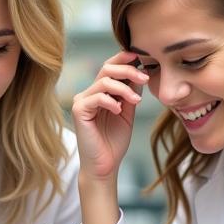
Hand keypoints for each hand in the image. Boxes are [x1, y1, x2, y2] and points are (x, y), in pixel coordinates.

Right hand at [71, 51, 148, 183]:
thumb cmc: (114, 142)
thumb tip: (140, 71)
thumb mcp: (128, 112)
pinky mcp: (79, 110)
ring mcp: (82, 101)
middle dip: (128, 70)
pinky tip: (119, 111)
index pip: (110, 67)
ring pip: (104, 81)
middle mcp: (89, 93)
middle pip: (106, 68)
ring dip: (124, 88)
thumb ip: (130, 92)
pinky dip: (112, 101)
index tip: (141, 57)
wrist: (105, 165)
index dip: (124, 59)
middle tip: (145, 78)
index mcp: (100, 92)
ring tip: (136, 101)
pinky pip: (97, 96)